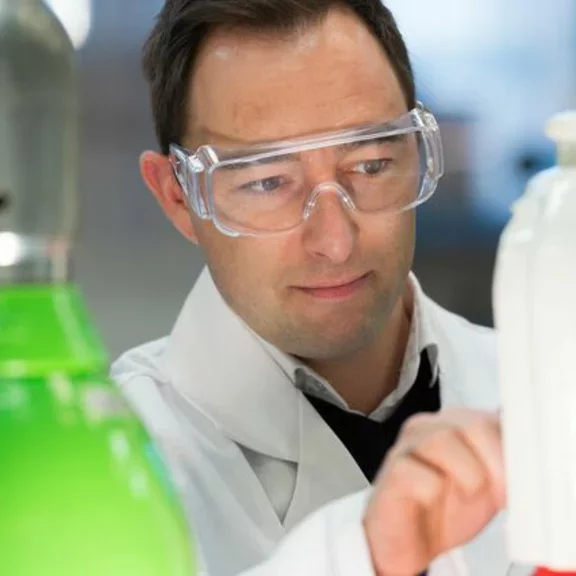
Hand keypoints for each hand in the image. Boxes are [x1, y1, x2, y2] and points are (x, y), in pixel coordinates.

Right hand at [363, 408, 505, 575]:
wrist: (410, 540)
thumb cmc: (446, 508)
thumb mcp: (487, 482)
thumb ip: (503, 457)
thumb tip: (524, 442)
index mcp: (453, 424)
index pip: (490, 416)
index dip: (510, 447)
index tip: (519, 477)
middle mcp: (429, 427)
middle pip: (471, 424)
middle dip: (495, 463)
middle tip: (499, 494)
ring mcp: (406, 446)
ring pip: (442, 441)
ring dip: (466, 476)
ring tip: (465, 496)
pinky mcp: (392, 471)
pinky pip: (418, 473)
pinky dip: (433, 491)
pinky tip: (431, 500)